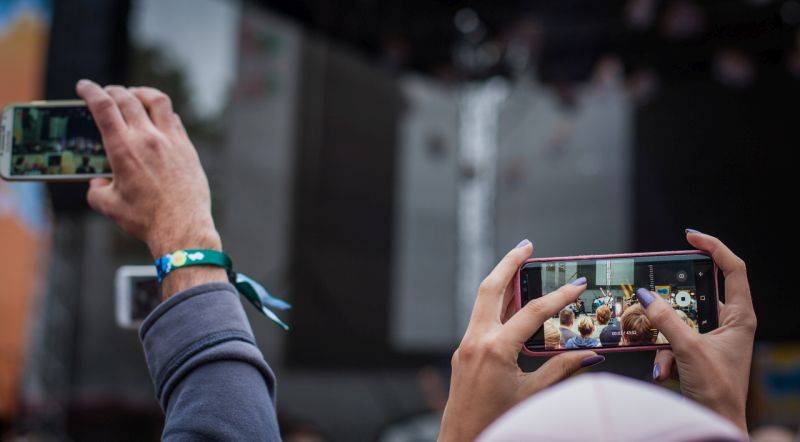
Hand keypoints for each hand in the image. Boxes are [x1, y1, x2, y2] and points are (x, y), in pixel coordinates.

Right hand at [77, 80, 226, 295]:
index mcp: (123, 149)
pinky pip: (174, 119)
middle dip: (112, 91)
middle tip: (106, 92)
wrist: (183, 227)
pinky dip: (162, 112)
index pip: (103, 107)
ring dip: (141, 93)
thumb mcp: (109, 206)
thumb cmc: (146, 219)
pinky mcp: (187, 148)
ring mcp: (171, 140)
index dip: (91, 91)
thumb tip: (98, 183)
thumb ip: (96, 190)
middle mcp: (147, 138)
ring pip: (156, 101)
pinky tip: (157, 118)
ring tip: (134, 95)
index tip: (84, 86)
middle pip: (127, 98)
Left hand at [439, 240, 604, 440]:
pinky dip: (497, 304)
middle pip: (490, 288)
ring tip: (520, 264)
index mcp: (495, 349)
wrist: (463, 439)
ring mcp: (467, 343)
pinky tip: (511, 301)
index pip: (532, 312)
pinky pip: (481, 318)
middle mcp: (476, 340)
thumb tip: (591, 354)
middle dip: (509, 263)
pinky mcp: (464, 350)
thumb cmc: (498, 421)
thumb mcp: (533, 395)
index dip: (558, 296)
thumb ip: (561, 369)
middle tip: (527, 245)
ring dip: (501, 280)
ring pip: (482, 300)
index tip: (577, 283)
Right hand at [639, 230, 755, 431]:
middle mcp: (728, 324)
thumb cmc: (718, 391)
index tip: (690, 236)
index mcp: (740, 317)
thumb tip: (646, 296)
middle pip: (698, 294)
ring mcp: (712, 338)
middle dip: (673, 304)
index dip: (714, 247)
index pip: (733, 269)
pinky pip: (673, 339)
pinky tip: (664, 370)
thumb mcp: (689, 350)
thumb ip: (666, 320)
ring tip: (664, 356)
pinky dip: (664, 353)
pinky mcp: (697, 351)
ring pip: (679, 320)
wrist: (716, 423)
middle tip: (655, 297)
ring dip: (664, 337)